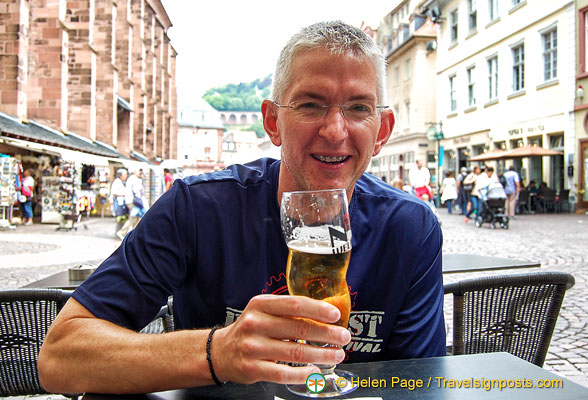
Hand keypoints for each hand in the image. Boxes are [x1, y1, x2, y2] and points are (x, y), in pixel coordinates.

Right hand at [211, 294, 350, 384]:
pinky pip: (284, 374)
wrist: (221, 351)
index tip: (336, 315)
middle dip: (327, 334)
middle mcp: (255, 324)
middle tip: (344, 337)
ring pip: (295, 353)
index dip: (318, 310)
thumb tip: (325, 316)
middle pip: (299, 329)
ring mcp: (253, 347)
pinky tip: (316, 371)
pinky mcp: (253, 368)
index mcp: (260, 305)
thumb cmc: (251, 329)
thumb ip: (288, 311)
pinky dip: (304, 374)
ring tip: (336, 354)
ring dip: (321, 355)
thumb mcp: (263, 311)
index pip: (294, 304)